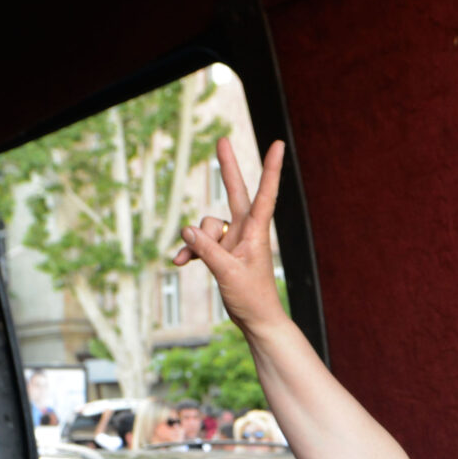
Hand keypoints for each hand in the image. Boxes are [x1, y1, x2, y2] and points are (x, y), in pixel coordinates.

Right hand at [172, 137, 289, 332]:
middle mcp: (246, 230)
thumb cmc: (252, 298)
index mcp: (256, 231)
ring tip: (191, 260)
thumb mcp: (228, 273)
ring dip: (197, 240)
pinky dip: (190, 251)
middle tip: (223, 139)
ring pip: (208, 225)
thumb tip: (187, 229)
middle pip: (235, 191)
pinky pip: (201, 242)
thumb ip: (207, 250)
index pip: (265, 193)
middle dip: (227, 167)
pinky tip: (180, 263)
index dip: (270, 168)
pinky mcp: (222, 251)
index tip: (277, 144)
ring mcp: (233, 240)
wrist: (256, 320)